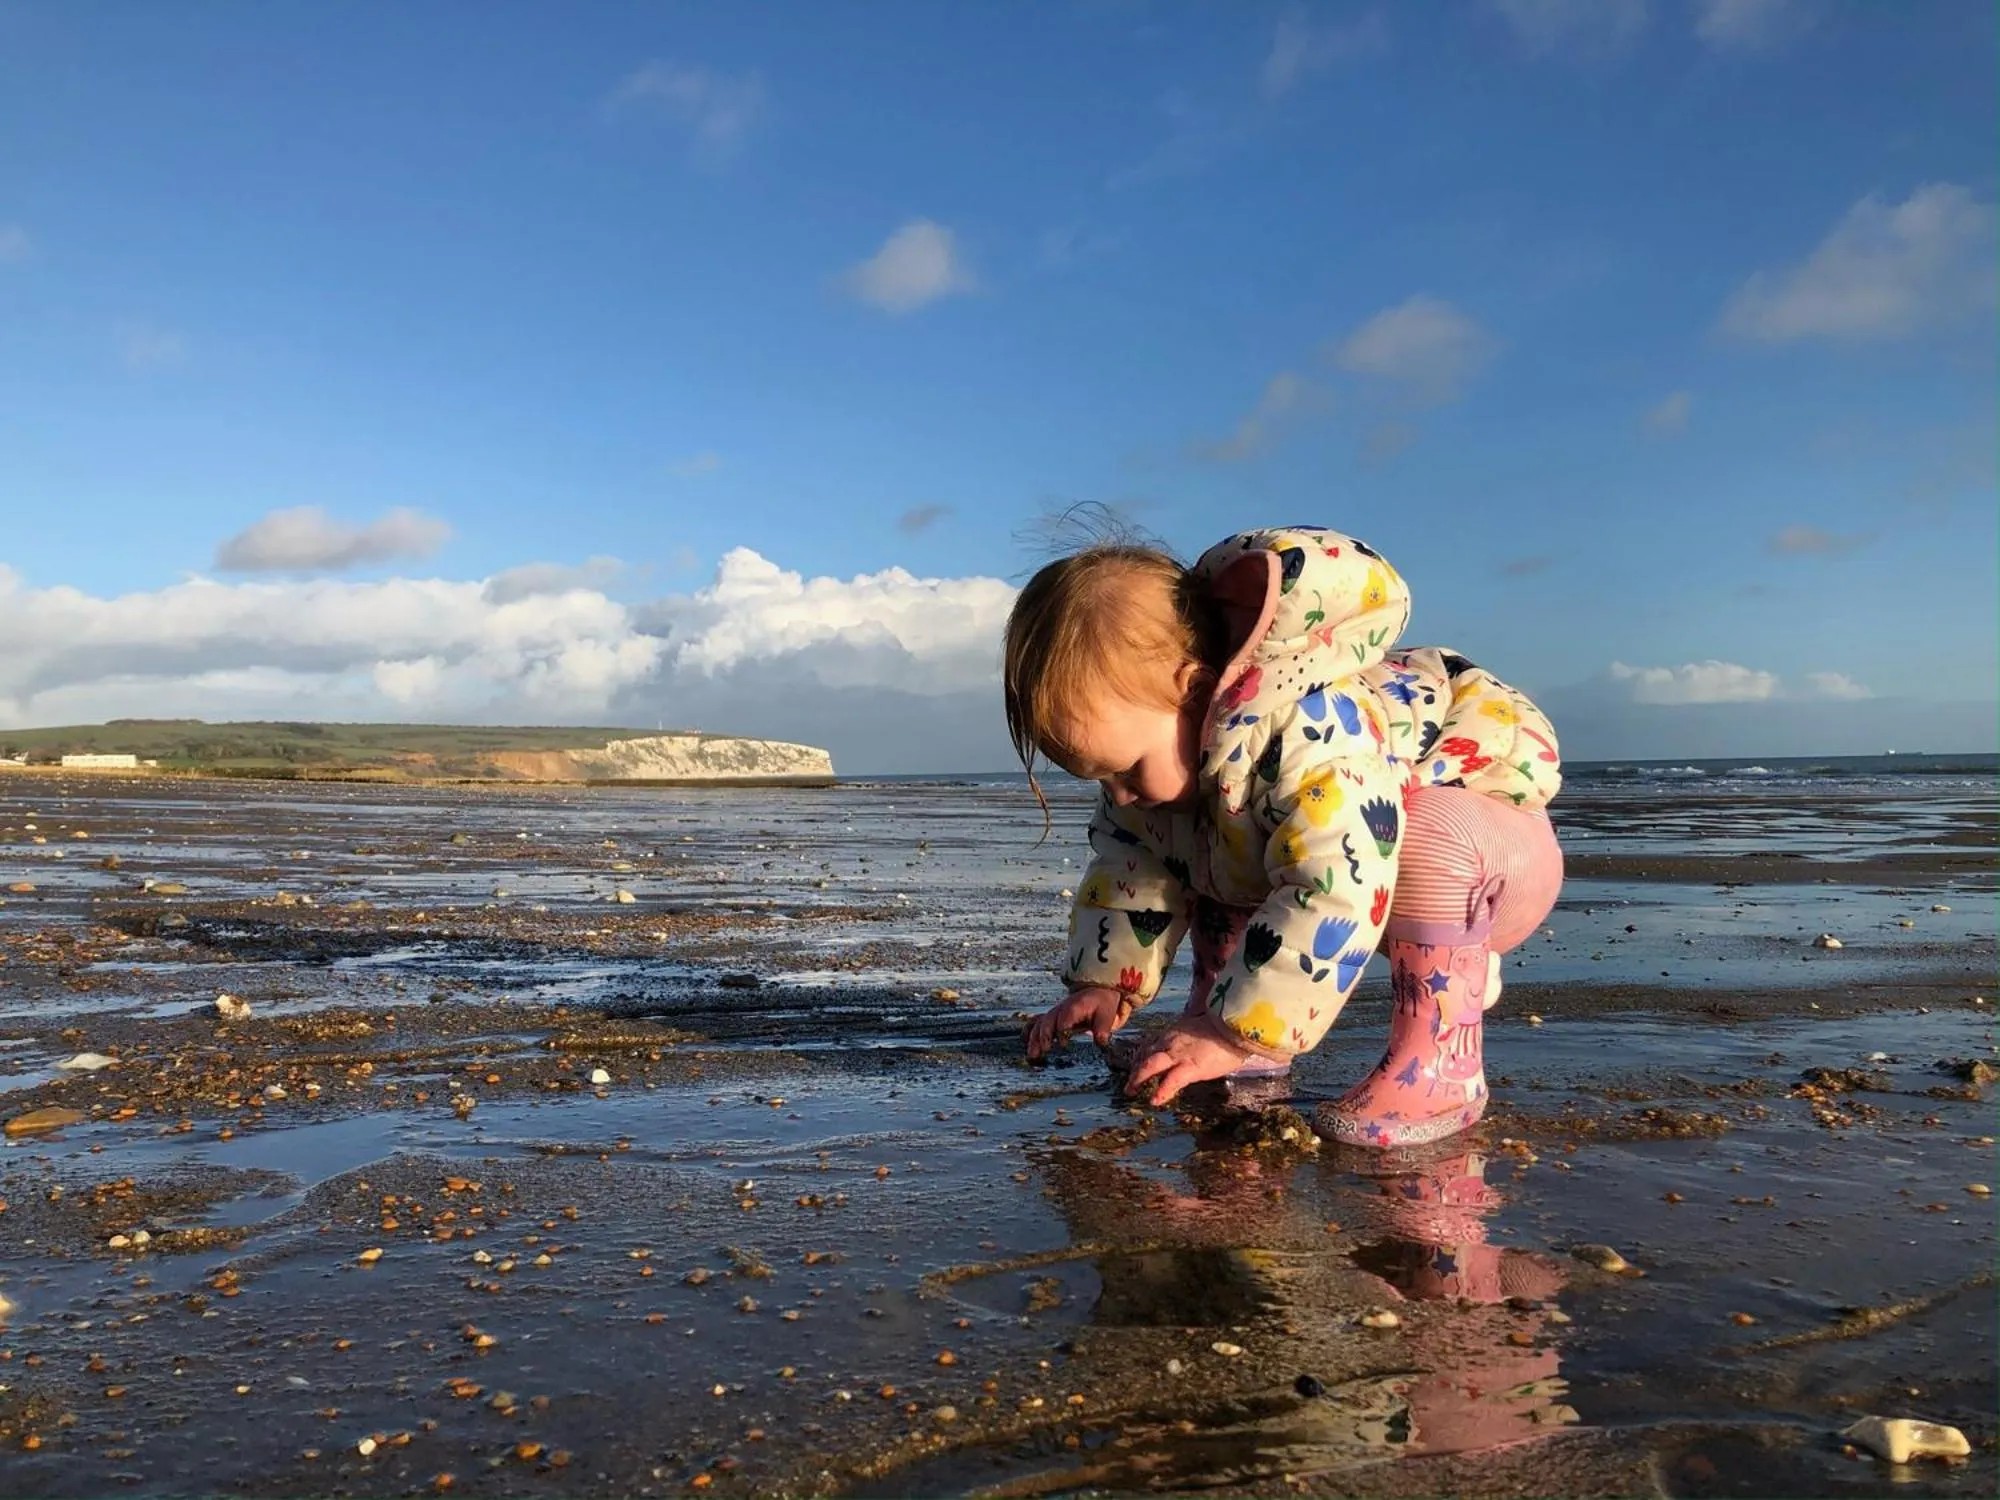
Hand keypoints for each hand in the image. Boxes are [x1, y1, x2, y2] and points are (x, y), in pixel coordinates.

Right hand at [1026, 986, 1127, 1060]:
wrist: (1096, 992)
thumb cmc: (1101, 1004)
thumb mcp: (1106, 1015)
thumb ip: (1103, 1029)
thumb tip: (1101, 1043)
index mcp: (1074, 1007)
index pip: (1064, 1019)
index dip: (1062, 1031)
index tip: (1063, 1044)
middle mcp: (1060, 1009)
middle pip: (1047, 1021)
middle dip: (1043, 1036)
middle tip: (1043, 1051)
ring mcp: (1054, 1013)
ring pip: (1039, 1024)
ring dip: (1034, 1038)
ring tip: (1032, 1055)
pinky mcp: (1051, 1018)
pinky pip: (1036, 1023)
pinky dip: (1029, 1032)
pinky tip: (1025, 1043)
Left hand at [1124, 1018, 1259, 1104]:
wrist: (1237, 1025)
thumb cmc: (1227, 1028)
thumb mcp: (1202, 1031)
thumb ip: (1191, 1040)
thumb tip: (1193, 1049)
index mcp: (1175, 1032)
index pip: (1152, 1045)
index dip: (1143, 1056)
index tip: (1138, 1064)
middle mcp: (1171, 1041)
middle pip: (1146, 1055)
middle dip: (1135, 1070)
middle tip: (1129, 1083)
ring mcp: (1178, 1054)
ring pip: (1150, 1066)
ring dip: (1138, 1079)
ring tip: (1131, 1091)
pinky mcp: (1190, 1067)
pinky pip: (1170, 1081)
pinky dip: (1161, 1091)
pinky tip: (1155, 1101)